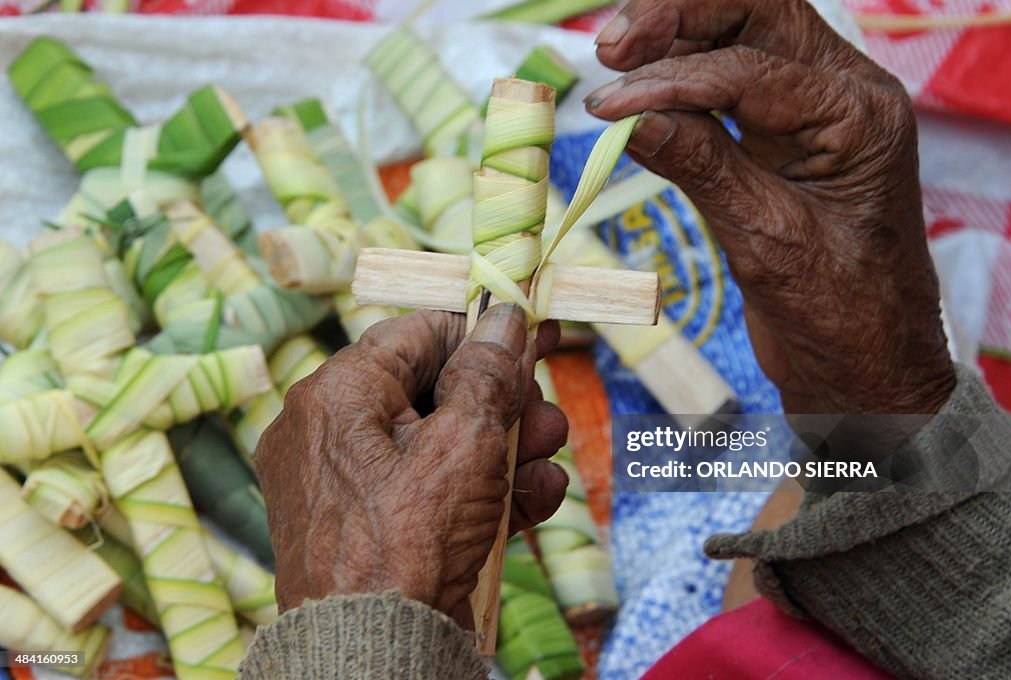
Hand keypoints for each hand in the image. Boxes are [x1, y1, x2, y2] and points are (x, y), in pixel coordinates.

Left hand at [255, 305, 568, 625]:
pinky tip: (537, 497)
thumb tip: (505, 317)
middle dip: (504, 403)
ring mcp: (352, 486)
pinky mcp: (373, 529)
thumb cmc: (407, 543)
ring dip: (508, 448)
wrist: (375, 655)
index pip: (417, 334)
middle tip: (546, 415)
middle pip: (435, 392)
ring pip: (441, 444)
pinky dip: (484, 492)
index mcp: (336, 394)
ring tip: (551, 458)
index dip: (481, 335)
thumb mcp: (466, 442)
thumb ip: (490, 373)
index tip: (531, 342)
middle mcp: (333, 433)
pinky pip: (431, 491)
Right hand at [586, 0, 955, 413]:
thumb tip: (630, 119)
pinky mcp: (780, 137)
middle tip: (611, 45)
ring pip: (739, 39)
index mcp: (860, 115)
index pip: (753, 71)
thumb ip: (703, 170)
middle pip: (756, 17)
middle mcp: (842, 96)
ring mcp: (811, 112)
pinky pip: (726, 87)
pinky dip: (679, 83)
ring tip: (612, 60)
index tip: (608, 107)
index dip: (672, 83)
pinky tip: (638, 94)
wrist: (867, 366)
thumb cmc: (842, 315)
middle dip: (678, 19)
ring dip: (674, 41)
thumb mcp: (769, 242)